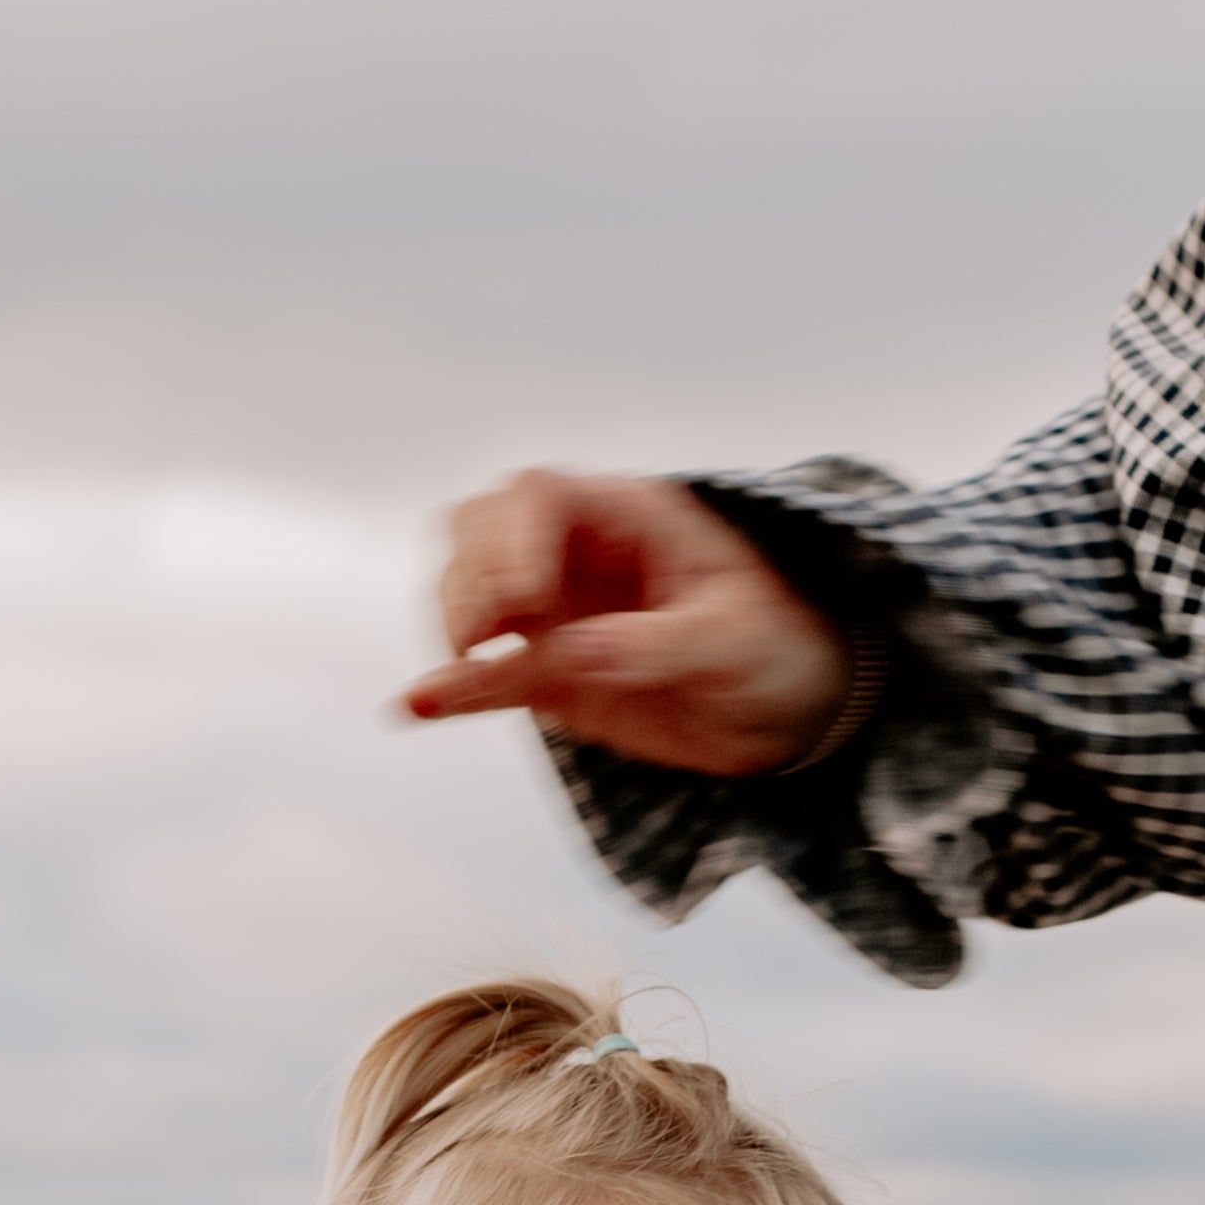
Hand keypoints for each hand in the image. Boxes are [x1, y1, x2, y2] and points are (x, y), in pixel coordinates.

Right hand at [399, 470, 849, 775]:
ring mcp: (557, 610)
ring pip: (470, 585)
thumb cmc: (775, 649)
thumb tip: (575, 651)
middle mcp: (579, 553)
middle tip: (483, 636)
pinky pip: (486, 672)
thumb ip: (656, 644)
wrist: (789, 708)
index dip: (514, 537)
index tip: (523, 601)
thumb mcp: (732, 642)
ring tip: (467, 663)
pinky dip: (452, 687)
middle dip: (470, 573)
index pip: (541, 496)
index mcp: (628, 518)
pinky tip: (415, 705)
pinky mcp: (550, 671)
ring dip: (455, 616)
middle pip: (485, 526)